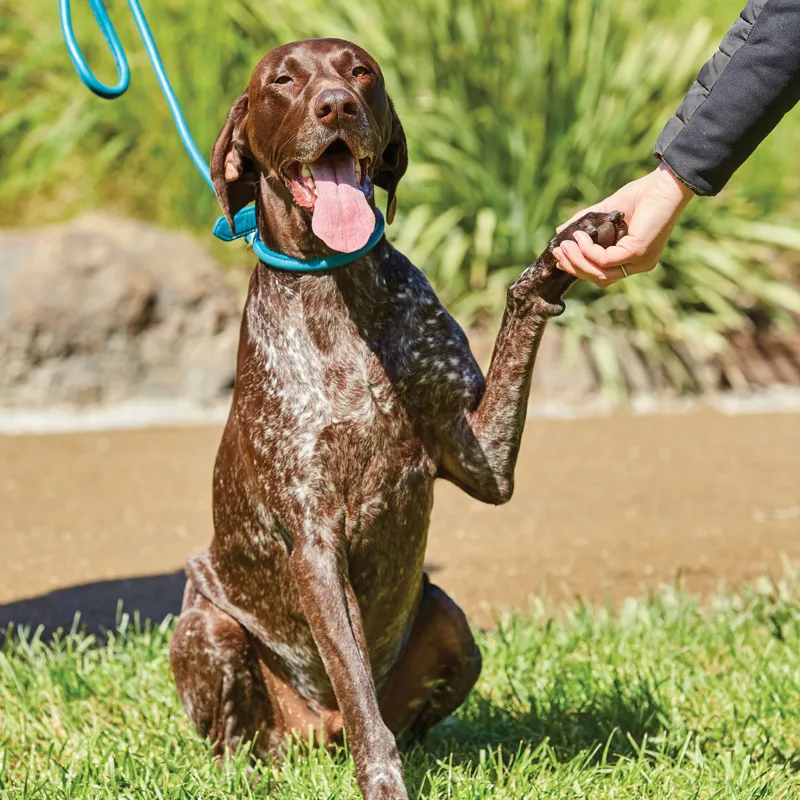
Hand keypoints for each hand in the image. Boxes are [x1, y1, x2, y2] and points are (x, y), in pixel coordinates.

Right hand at [552, 163, 693, 286]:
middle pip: (598, 278)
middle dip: (574, 266)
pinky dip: (588, 250)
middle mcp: (638, 264)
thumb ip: (586, 223)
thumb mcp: (607, 212)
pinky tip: (581, 236)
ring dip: (577, 260)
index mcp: (633, 258)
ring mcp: (639, 261)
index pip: (602, 274)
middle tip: (558, 251)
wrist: (667, 183)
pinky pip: (604, 260)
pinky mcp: (637, 252)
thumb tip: (559, 232)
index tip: (560, 256)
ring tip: (565, 244)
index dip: (579, 268)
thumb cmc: (642, 194)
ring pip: (599, 274)